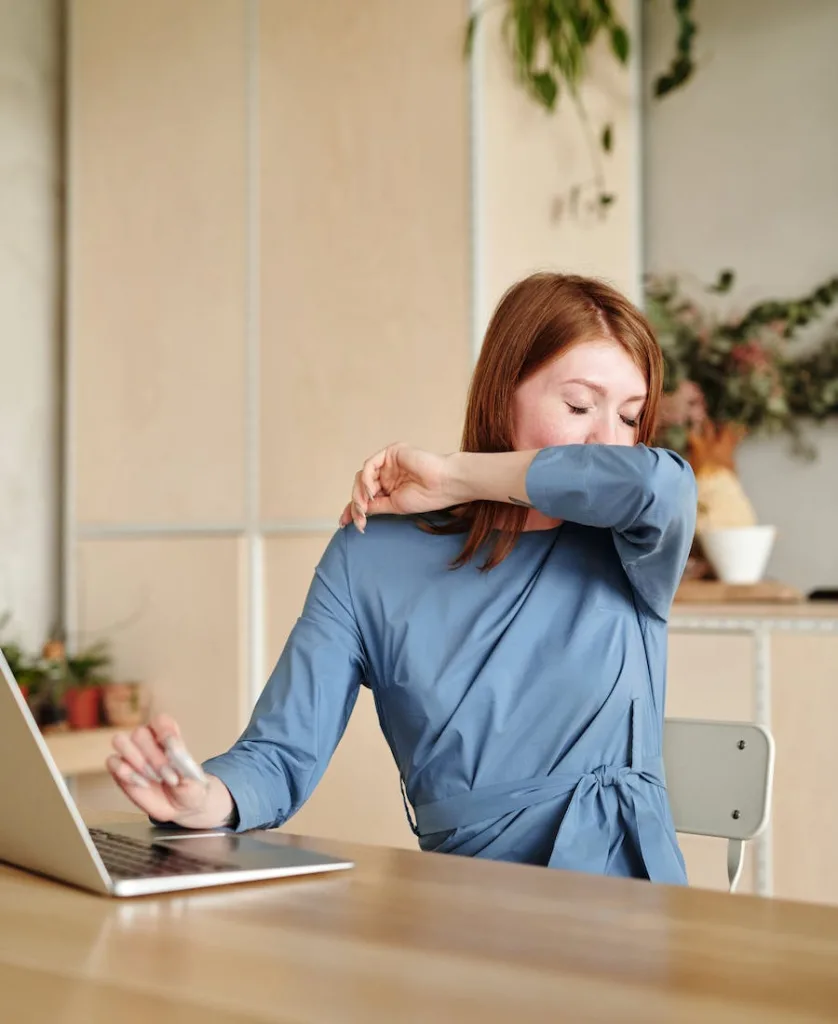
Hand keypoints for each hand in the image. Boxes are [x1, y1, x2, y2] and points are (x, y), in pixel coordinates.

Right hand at [106, 714, 231, 827]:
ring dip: (136, 760)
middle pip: (139, 733)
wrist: (181, 807)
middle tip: (168, 776)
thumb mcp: (193, 778)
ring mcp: (131, 754)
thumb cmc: (189, 786)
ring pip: (120, 741)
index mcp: (167, 733)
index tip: (174, 751)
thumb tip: (175, 753)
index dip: (166, 733)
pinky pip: (112, 762)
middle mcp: (147, 739)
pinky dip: (125, 773)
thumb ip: (184, 764)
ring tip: (153, 778)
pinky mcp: (119, 770)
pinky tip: (142, 784)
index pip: (160, 721)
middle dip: (154, 757)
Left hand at [339, 444, 463, 531]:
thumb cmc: (427, 496)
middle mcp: (387, 473)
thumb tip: (358, 511)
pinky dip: (367, 480)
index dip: (353, 508)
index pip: (365, 495)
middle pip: (361, 486)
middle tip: (359, 519)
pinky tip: (372, 492)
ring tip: (365, 507)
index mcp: (389, 486)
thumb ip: (376, 505)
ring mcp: (388, 462)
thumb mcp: (394, 506)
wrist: (444, 485)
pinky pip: (370, 465)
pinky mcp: (391, 452)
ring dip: (360, 493)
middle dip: (356, 503)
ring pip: (363, 476)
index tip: (344, 523)